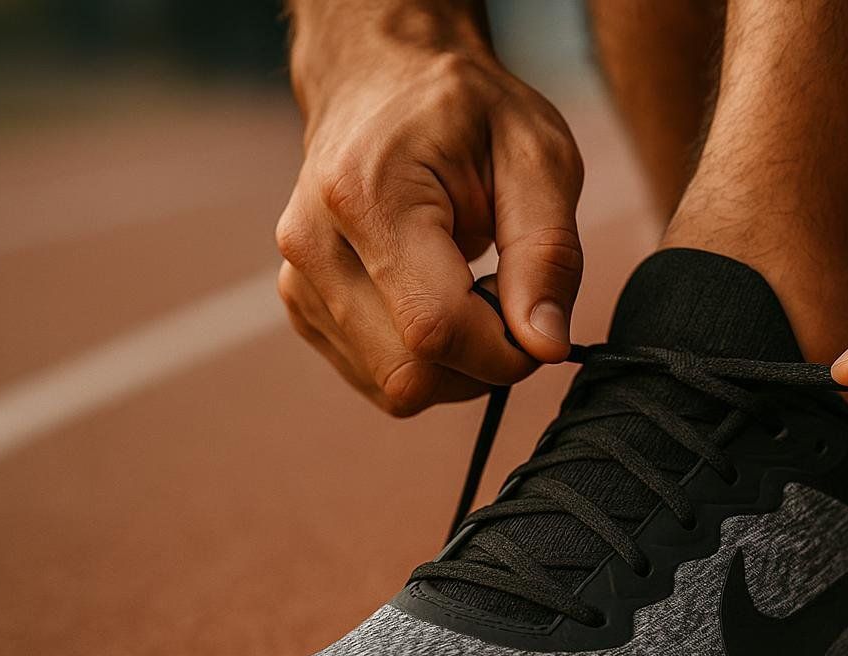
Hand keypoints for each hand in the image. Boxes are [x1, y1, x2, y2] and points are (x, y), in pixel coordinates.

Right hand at [275, 5, 583, 414]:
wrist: (381, 78)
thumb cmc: (466, 110)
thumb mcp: (537, 158)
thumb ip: (549, 254)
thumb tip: (545, 347)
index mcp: (367, 196)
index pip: (436, 329)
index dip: (503, 352)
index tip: (539, 324)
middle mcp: (314, 243)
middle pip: (411, 372)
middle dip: (480, 361)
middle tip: (508, 296)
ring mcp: (298, 279)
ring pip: (395, 385)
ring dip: (454, 362)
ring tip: (471, 286)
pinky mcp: (303, 306)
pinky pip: (379, 376)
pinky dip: (425, 358)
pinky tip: (437, 297)